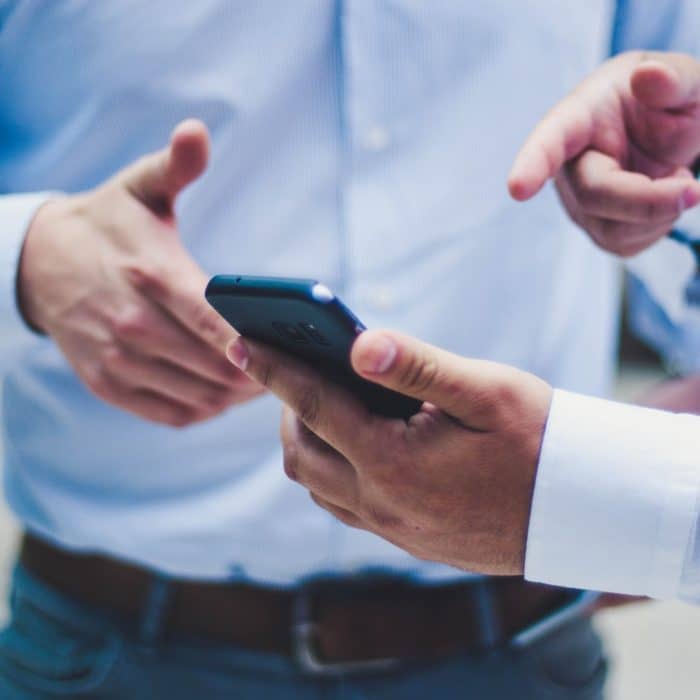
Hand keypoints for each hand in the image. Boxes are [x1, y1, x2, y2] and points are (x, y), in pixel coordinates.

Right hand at [18, 119, 262, 426]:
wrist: (40, 263)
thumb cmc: (108, 225)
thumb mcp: (139, 187)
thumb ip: (175, 165)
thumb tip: (197, 131)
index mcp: (152, 274)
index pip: (215, 321)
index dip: (257, 343)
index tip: (291, 350)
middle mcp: (133, 323)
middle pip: (216, 367)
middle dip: (261, 372)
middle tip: (294, 367)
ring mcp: (118, 359)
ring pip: (200, 396)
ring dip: (239, 396)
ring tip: (268, 381)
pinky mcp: (108, 384)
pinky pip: (173, 413)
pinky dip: (207, 409)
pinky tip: (226, 395)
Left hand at [227, 330, 551, 574]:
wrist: (578, 509)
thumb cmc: (538, 440)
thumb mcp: (484, 390)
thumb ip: (417, 365)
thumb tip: (358, 342)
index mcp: (393, 461)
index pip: (313, 406)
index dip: (273, 369)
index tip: (239, 341)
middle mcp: (381, 502)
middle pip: (301, 452)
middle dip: (286, 407)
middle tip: (292, 368)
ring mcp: (390, 527)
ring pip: (316, 484)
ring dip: (306, 440)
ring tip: (318, 402)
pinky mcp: (404, 538)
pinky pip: (342, 504)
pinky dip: (330, 468)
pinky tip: (351, 442)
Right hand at [509, 51, 699, 256]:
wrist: (665, 130)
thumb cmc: (667, 99)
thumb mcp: (685, 80)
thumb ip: (675, 78)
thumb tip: (650, 77)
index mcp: (579, 118)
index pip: (549, 142)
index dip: (532, 165)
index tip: (518, 188)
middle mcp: (568, 166)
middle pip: (595, 195)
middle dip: (648, 201)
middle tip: (694, 190)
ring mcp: (578, 203)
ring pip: (613, 229)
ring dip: (660, 212)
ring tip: (676, 178)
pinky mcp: (597, 230)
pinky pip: (626, 245)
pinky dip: (658, 226)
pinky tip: (662, 198)